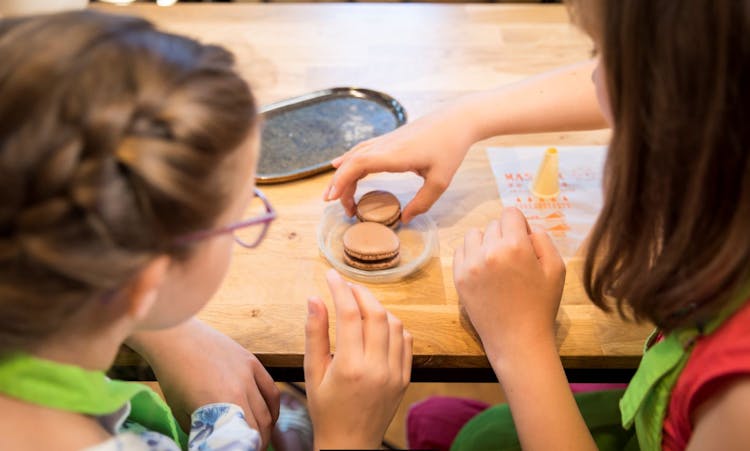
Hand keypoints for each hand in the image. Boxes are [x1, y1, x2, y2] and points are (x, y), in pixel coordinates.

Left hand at [126, 319, 279, 447]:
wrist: (175, 338)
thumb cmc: (173, 376)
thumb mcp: (182, 411)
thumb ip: (201, 429)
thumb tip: (212, 442)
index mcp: (222, 405)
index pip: (246, 437)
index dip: (248, 449)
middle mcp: (240, 389)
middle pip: (260, 425)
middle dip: (258, 442)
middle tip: (252, 448)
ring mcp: (248, 373)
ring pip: (267, 409)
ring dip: (267, 428)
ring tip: (260, 437)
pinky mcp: (251, 361)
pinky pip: (271, 389)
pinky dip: (274, 406)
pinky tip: (270, 417)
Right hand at [304, 270, 412, 449]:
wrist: (350, 443)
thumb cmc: (326, 409)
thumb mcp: (312, 372)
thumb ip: (314, 333)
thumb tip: (314, 298)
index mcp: (350, 367)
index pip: (349, 315)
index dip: (340, 289)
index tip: (331, 275)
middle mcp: (377, 368)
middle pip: (376, 314)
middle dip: (360, 293)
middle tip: (346, 285)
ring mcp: (395, 373)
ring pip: (394, 324)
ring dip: (378, 307)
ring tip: (360, 304)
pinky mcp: (405, 377)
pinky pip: (406, 340)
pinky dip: (394, 325)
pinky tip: (378, 323)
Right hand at [325, 106, 476, 222]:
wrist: (458, 119)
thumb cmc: (450, 148)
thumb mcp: (440, 181)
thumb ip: (422, 203)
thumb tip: (405, 219)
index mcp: (393, 155)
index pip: (358, 166)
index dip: (341, 181)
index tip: (334, 199)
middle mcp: (384, 146)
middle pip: (351, 162)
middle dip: (338, 183)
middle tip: (335, 205)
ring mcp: (386, 140)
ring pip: (355, 155)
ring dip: (342, 173)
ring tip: (335, 192)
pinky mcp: (390, 139)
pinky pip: (363, 150)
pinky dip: (349, 161)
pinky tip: (340, 165)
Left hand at [453, 207, 564, 359]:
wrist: (518, 340)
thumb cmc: (541, 305)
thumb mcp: (556, 268)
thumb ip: (542, 239)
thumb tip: (526, 228)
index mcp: (515, 246)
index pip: (510, 213)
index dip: (520, 225)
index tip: (524, 241)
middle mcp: (489, 251)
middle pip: (494, 225)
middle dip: (505, 235)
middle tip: (514, 259)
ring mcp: (470, 265)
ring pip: (474, 235)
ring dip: (485, 242)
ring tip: (496, 262)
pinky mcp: (459, 278)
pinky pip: (460, 250)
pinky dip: (471, 254)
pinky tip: (484, 269)